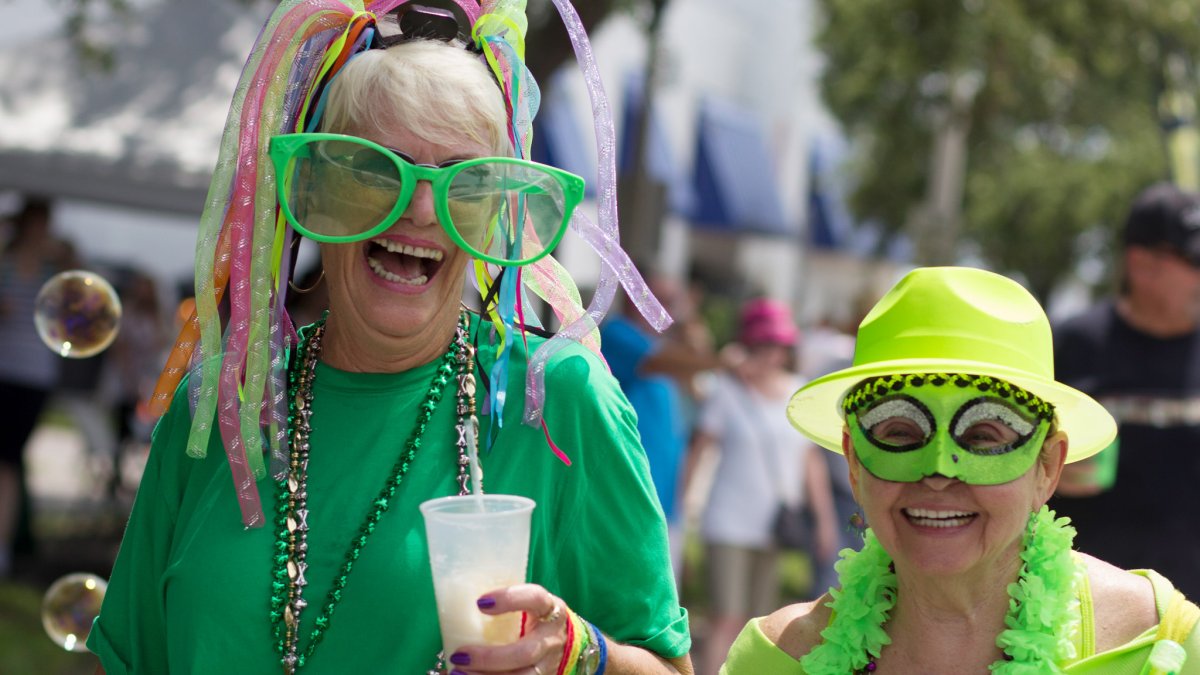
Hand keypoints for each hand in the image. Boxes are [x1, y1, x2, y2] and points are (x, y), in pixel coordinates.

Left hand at [447, 584, 569, 674]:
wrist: (560, 638)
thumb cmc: (532, 615)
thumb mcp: (525, 603)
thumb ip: (502, 603)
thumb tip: (455, 601)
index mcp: (550, 608)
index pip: (535, 598)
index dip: (510, 599)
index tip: (480, 603)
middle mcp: (552, 638)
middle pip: (525, 652)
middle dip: (489, 658)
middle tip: (460, 654)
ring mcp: (548, 664)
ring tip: (458, 673)